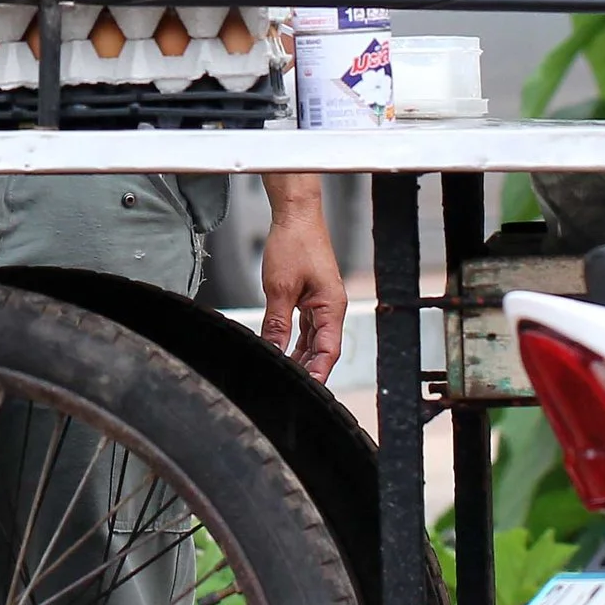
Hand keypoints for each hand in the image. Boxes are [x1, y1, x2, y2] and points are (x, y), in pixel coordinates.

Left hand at [259, 204, 346, 381]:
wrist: (295, 215)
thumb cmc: (295, 243)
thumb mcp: (279, 288)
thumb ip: (277, 322)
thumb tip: (273, 349)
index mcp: (331, 307)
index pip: (329, 350)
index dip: (319, 372)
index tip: (307, 388)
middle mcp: (330, 306)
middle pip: (322, 348)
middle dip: (308, 368)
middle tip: (291, 385)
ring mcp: (321, 301)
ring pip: (313, 338)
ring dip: (300, 355)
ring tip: (286, 372)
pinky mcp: (310, 294)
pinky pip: (305, 324)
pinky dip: (295, 338)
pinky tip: (284, 348)